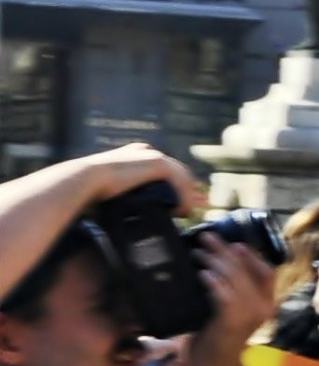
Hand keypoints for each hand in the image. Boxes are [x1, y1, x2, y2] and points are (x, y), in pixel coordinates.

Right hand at [78, 144, 202, 218]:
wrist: (82, 179)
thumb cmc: (89, 190)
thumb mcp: (112, 190)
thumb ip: (128, 195)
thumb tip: (136, 212)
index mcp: (135, 155)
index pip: (164, 170)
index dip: (175, 187)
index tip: (179, 204)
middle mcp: (146, 152)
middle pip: (178, 172)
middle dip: (187, 191)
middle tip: (188, 210)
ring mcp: (153, 155)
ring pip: (182, 178)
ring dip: (186, 197)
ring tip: (183, 214)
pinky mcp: (157, 162)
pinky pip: (181, 182)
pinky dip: (184, 198)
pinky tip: (181, 211)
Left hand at [189, 228, 278, 363]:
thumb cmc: (219, 338)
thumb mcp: (232, 312)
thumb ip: (232, 292)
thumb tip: (216, 265)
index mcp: (267, 304)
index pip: (267, 272)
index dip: (251, 255)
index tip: (234, 244)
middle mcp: (263, 307)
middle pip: (246, 269)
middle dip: (224, 250)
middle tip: (206, 237)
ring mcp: (249, 314)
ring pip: (234, 278)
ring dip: (214, 261)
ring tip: (197, 253)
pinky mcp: (231, 320)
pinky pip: (224, 294)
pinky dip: (213, 281)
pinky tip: (202, 273)